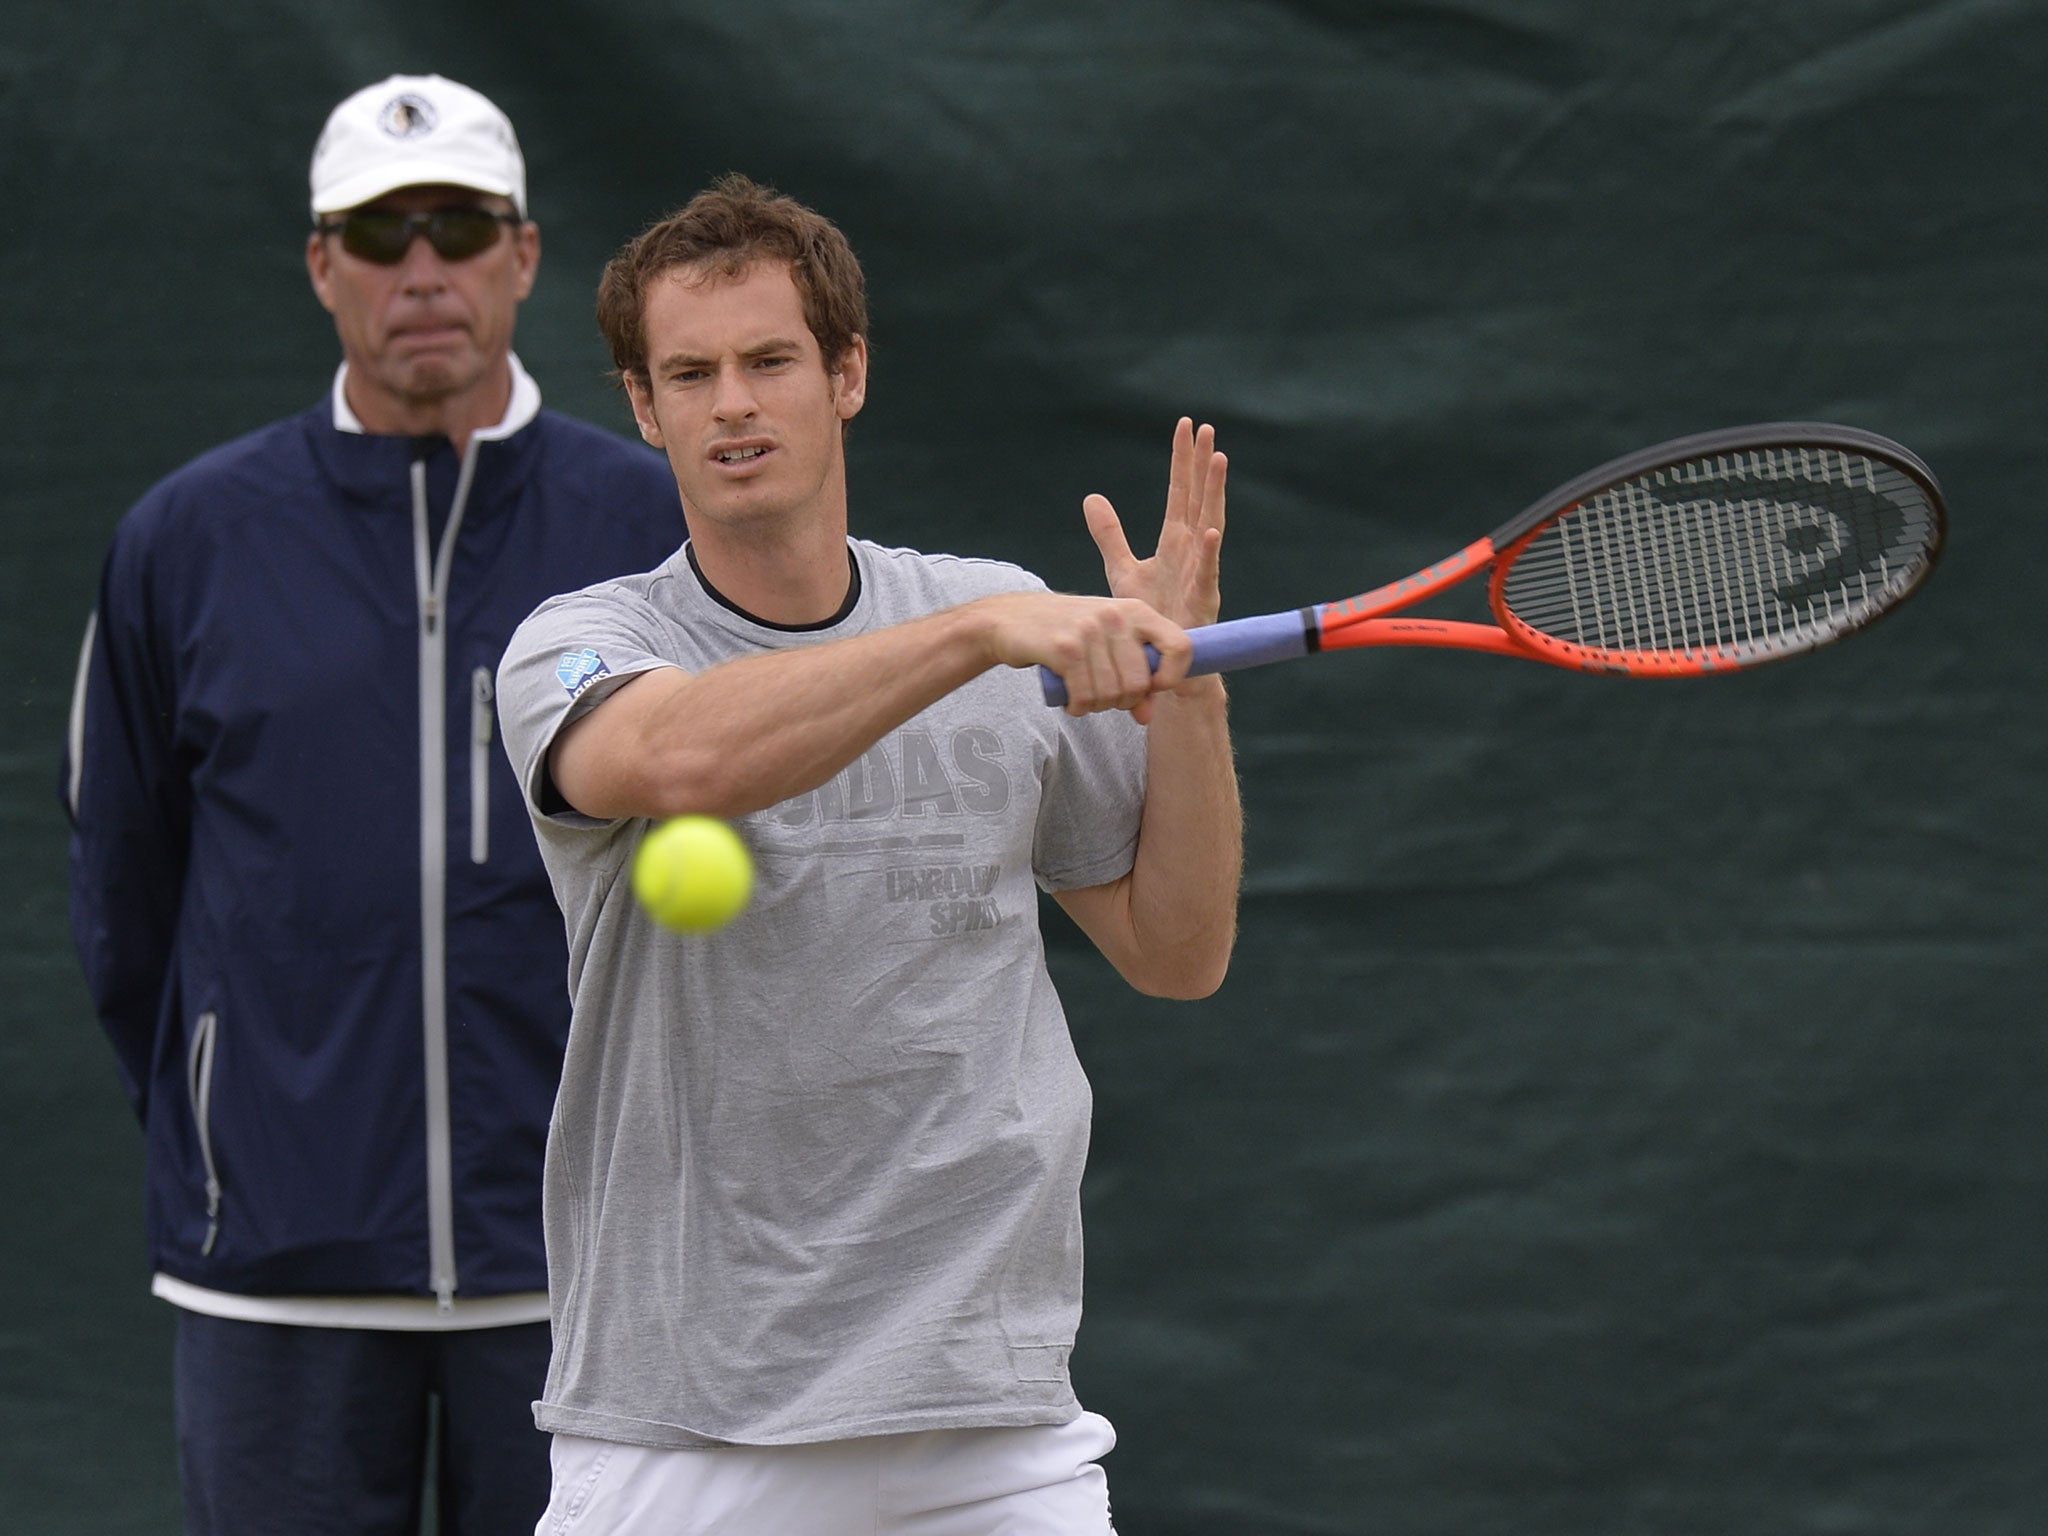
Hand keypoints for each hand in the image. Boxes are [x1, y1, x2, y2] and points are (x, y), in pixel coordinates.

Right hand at [973, 590, 1191, 723]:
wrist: (1009, 619)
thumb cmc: (1066, 634)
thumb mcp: (1106, 645)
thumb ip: (1132, 675)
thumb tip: (1146, 716)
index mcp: (1136, 610)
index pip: (1181, 646)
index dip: (1171, 677)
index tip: (1151, 688)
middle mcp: (1115, 616)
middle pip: (1140, 683)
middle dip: (1122, 702)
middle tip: (1103, 697)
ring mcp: (1090, 630)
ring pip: (1112, 694)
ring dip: (1096, 706)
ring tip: (1082, 695)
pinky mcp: (1064, 648)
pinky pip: (1085, 696)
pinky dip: (1078, 707)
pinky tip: (1070, 701)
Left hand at [1085, 417, 1226, 631]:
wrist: (1162, 660)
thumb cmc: (1151, 615)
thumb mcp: (1123, 569)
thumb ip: (1110, 534)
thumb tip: (1091, 498)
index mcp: (1175, 540)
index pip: (1179, 491)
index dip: (1182, 460)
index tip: (1186, 426)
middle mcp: (1191, 549)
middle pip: (1198, 498)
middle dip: (1202, 464)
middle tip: (1206, 429)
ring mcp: (1200, 572)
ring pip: (1210, 523)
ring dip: (1215, 493)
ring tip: (1219, 460)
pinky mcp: (1202, 600)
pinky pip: (1207, 573)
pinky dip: (1209, 553)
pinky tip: (1210, 529)